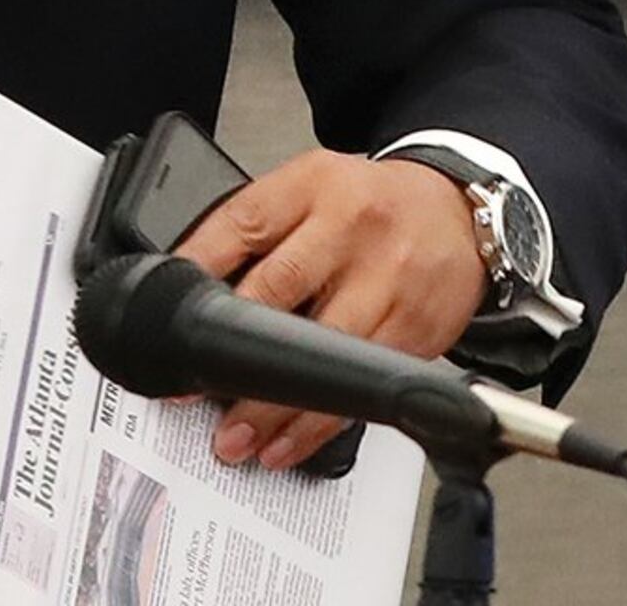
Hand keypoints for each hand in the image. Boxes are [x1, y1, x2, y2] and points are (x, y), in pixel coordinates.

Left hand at [168, 150, 485, 471]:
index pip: (240, 225)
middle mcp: (351, 229)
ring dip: (275, 405)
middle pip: (279, 290)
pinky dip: (321, 421)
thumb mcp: (308, 187)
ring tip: (237, 437)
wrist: (459, 211)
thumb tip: (189, 287)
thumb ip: (255, 227)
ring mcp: (390, 280)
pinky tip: (289, 441)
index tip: (166, 321)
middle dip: (233, 351)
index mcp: (311, 185)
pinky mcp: (419, 330)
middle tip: (194, 394)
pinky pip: (363, 384)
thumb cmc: (371, 205)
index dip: (196, 275)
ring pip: (325, 350)